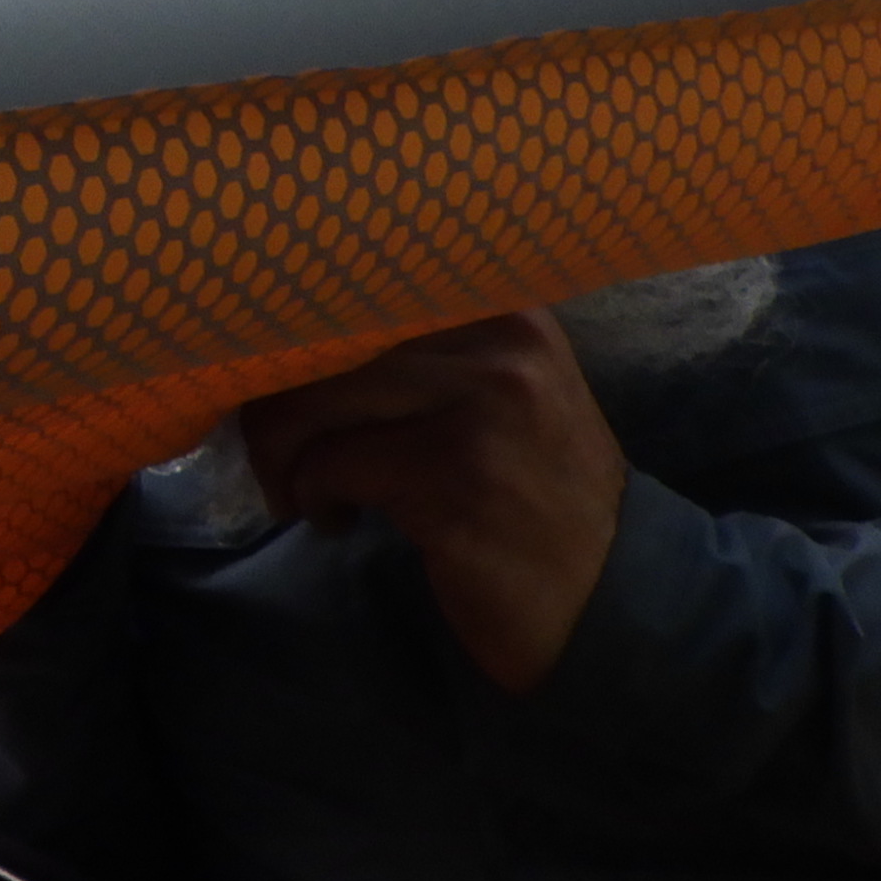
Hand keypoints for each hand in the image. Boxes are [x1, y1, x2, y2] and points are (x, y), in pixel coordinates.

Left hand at [227, 312, 629, 694]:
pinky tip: (340, 522)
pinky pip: (329, 466)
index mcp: (503, 306)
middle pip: (324, 340)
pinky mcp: (452, 477)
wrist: (609, 595)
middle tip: (279, 457)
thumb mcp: (496, 395)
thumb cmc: (532, 494)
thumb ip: (419, 352)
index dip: (294, 332)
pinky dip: (313, 498)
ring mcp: (479, 407)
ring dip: (283, 457)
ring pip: (312, 402)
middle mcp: (497, 342)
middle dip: (273, 405)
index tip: (272, 380)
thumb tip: (287, 334)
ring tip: (305, 492)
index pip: (358, 285)